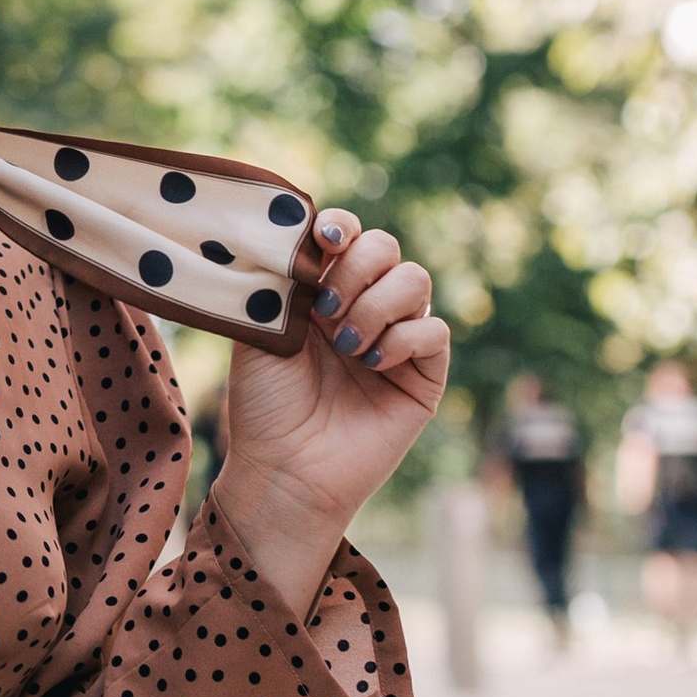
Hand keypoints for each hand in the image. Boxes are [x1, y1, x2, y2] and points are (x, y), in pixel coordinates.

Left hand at [216, 212, 448, 619]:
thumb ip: (280, 278)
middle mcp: (362, 308)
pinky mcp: (423, 376)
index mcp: (322, 292)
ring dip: (378, 303)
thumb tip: (295, 228)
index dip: (341, 228)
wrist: (284, 469)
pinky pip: (435, 331)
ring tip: (346, 342)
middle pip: (387, 247)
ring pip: (416, 280)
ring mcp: (396, 340)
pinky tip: (372, 362)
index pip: (346, 236)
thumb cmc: (263, 405)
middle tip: (327, 306)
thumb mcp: (260, 330)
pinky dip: (405, 338)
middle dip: (359, 266)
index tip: (324, 240)